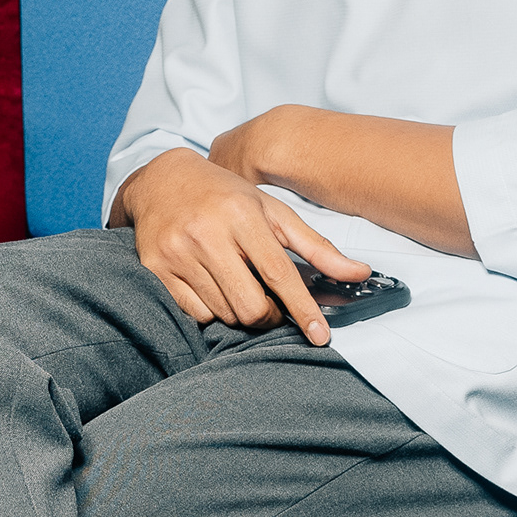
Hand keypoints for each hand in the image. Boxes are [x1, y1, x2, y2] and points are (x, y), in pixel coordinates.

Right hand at [112, 148, 369, 344]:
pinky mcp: (156, 269)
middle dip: (268, 315)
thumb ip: (314, 245)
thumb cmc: (225, 196)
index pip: (278, 273)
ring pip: (224, 314)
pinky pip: (196, 314)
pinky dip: (212, 310)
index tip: (320, 335)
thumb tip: (360, 273)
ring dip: (240, 311)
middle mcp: (207, 234)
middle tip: (270, 305)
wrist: (160, 180)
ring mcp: (177, 253)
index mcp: (241, 215)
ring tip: (238, 285)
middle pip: (250, 306)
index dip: (302, 308)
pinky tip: (212, 286)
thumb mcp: (271, 210)